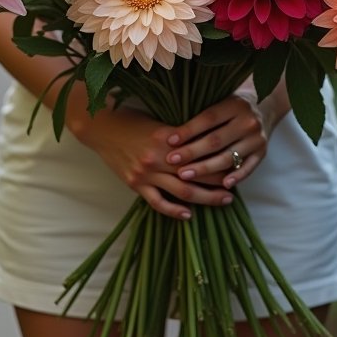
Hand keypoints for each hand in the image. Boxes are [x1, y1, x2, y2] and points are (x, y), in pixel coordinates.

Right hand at [74, 104, 237, 220]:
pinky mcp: (135, 184)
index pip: (201, 151)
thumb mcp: (158, 122)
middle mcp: (158, 157)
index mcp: (168, 137)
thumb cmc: (132, 121)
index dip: (220, 159)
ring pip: (182, 190)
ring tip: (223, 200)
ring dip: (205, 198)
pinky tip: (188, 215)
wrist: (100, 128)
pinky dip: (174, 211)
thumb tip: (207, 144)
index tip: (236, 162)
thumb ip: (181, 135)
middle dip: (219, 181)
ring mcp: (146, 173)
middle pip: (197, 173)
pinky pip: (158, 203)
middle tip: (236, 187)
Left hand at [164, 92, 267, 191]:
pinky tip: (222, 185)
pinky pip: (248, 168)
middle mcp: (248, 121)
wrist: (265, 109)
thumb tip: (171, 136)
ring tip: (185, 175)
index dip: (188, 130)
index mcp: (235, 105)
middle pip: (216, 140)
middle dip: (191, 152)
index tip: (169, 141)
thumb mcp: (220, 102)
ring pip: (228, 157)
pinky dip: (236, 177)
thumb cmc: (231, 108)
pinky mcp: (262, 153)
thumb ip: (202, 116)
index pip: (208, 118)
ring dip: (205, 168)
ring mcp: (257, 139)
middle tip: (171, 160)